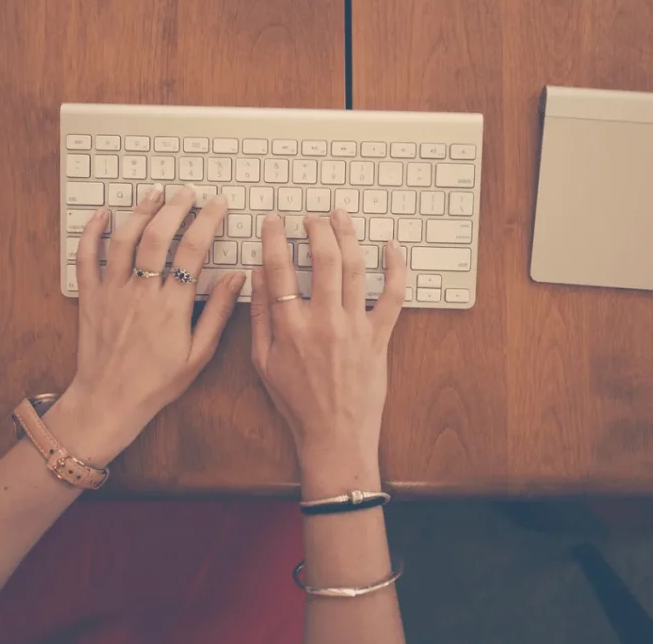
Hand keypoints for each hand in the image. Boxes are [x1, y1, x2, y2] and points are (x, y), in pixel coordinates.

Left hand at [51, 184, 243, 464]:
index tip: (217, 204)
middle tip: (188, 191)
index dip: (207, 220)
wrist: (110, 400)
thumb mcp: (199, 354)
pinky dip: (93, 231)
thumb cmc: (157, 382)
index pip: (193, 250)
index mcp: (172, 305)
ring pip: (125, 239)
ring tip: (156, 194)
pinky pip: (87, 257)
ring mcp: (113, 291)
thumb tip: (237, 278)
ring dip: (141, 211)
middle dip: (176, 207)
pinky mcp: (91, 297)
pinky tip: (102, 214)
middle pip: (159, 235)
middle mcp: (141, 292)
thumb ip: (218, 312)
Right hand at [250, 210, 405, 489]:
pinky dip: (396, 268)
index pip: (279, 268)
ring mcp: (354, 326)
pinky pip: (393, 295)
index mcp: (290, 326)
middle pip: (322, 258)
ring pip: (355, 267)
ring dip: (348, 236)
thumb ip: (258, 317)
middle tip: (312, 217)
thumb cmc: (297, 403)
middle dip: (317, 228)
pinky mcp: (379, 336)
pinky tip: (391, 248)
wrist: (334, 435)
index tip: (275, 221)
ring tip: (341, 217)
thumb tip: (256, 277)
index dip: (275, 238)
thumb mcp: (263, 362)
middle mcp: (323, 320)